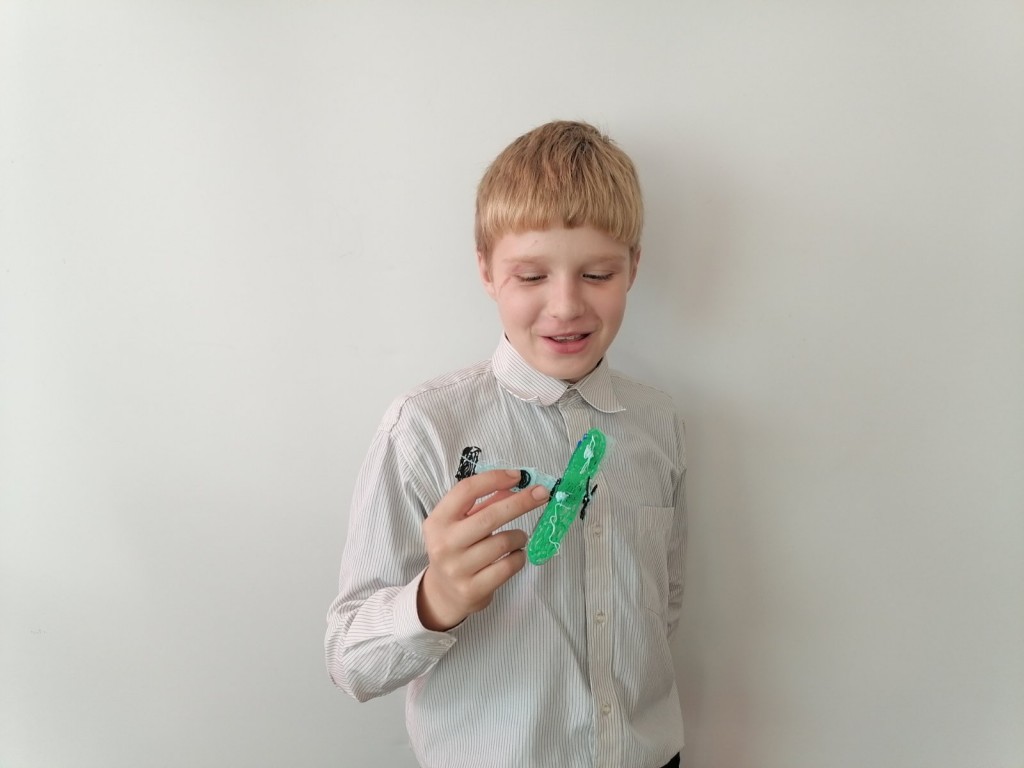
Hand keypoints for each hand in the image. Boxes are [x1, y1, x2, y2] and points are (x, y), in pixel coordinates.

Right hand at [418, 469, 549, 630]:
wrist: (443, 594)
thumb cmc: (457, 549)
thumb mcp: (461, 524)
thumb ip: (484, 505)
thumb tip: (515, 486)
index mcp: (438, 521)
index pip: (466, 491)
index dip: (494, 479)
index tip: (518, 476)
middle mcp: (444, 544)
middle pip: (489, 516)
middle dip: (521, 502)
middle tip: (542, 493)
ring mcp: (458, 569)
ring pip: (503, 543)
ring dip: (519, 536)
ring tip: (519, 537)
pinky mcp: (473, 589)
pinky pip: (508, 566)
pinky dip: (519, 556)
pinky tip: (516, 555)